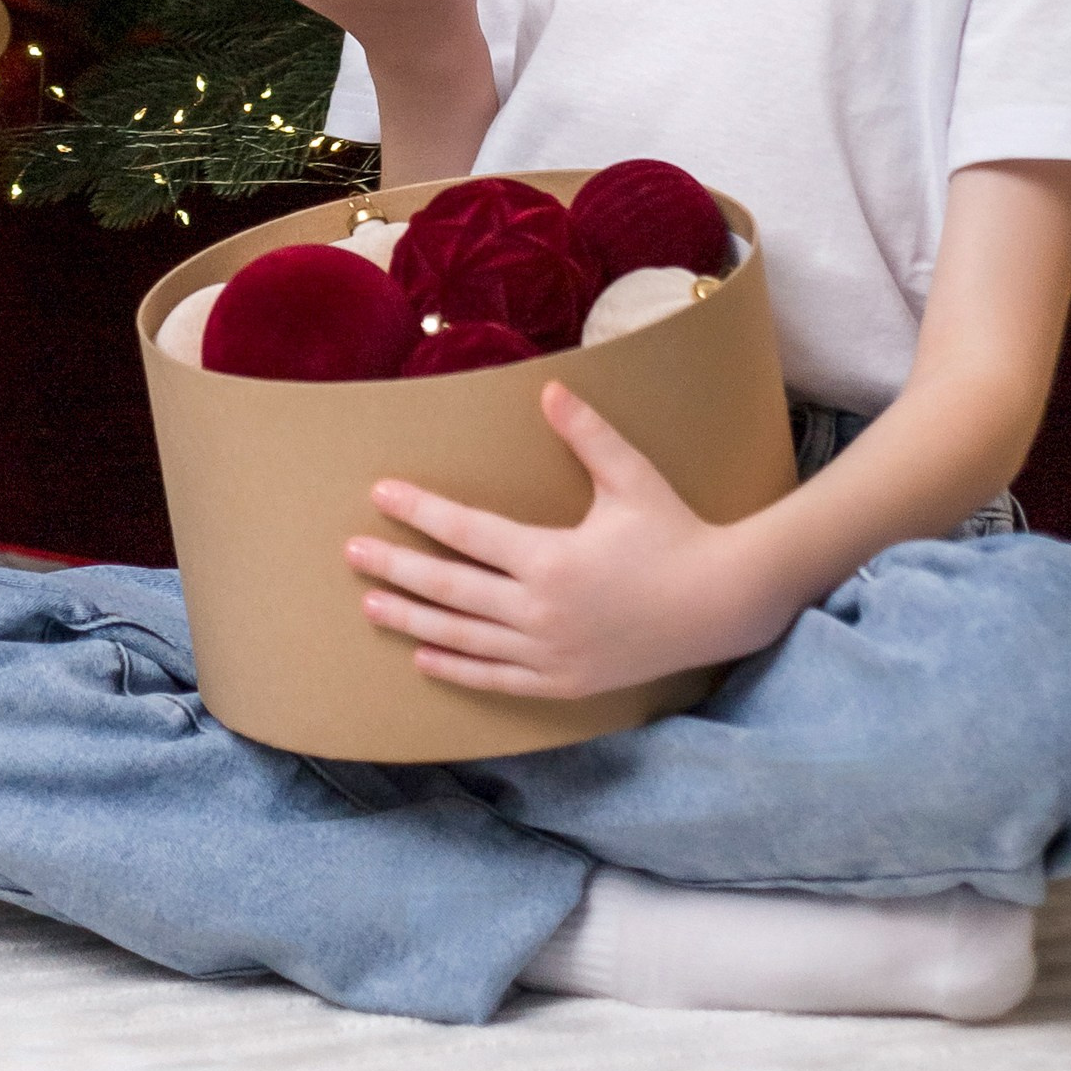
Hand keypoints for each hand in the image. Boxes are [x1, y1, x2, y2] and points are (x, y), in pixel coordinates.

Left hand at [347, 382, 787, 699]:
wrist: (720, 605)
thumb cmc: (674, 532)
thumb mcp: (632, 478)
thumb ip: (587, 434)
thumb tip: (549, 388)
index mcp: (551, 559)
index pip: (467, 532)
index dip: (421, 513)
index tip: (382, 495)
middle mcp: (541, 612)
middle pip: (451, 590)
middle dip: (396, 569)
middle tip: (351, 551)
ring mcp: (550, 654)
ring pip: (464, 639)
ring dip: (412, 622)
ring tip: (370, 606)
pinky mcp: (563, 682)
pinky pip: (496, 679)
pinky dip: (456, 669)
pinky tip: (423, 658)